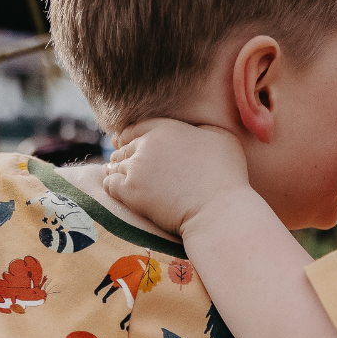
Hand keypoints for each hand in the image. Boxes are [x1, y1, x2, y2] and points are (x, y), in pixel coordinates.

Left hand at [104, 118, 249, 236]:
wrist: (217, 210)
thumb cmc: (227, 177)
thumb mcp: (222, 138)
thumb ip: (202, 127)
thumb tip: (195, 128)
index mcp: (167, 128)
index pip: (136, 128)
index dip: (129, 136)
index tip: (125, 142)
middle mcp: (147, 144)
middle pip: (123, 146)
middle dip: (122, 154)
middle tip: (121, 164)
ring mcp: (137, 168)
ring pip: (115, 165)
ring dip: (116, 170)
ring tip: (118, 177)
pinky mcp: (130, 191)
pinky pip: (109, 184)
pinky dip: (111, 185)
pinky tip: (118, 190)